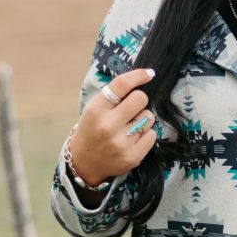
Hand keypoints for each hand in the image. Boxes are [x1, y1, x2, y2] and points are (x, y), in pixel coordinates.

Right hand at [69, 67, 157, 185]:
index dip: (139, 75)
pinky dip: (145, 134)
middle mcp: (108, 126)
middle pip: (141, 98)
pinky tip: (133, 138)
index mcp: (96, 110)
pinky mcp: (132, 156)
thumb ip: (113, 95)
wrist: (84, 163)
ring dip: (142, 119)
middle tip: (132, 108)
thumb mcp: (94, 109)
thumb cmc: (92, 130)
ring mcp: (120, 143)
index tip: (149, 74)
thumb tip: (143, 77)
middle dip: (139, 100)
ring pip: (148, 117)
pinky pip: (152, 135)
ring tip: (129, 127)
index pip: (122, 84)